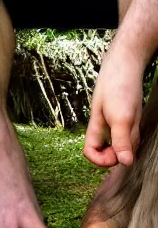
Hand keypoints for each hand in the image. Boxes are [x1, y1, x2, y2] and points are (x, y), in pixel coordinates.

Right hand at [84, 50, 142, 166]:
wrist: (126, 65)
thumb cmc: (118, 89)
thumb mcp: (121, 118)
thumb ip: (121, 141)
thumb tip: (125, 163)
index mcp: (95, 130)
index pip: (90, 153)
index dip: (100, 160)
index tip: (115, 156)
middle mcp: (104, 129)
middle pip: (109, 151)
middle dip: (120, 151)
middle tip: (129, 141)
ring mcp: (115, 124)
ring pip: (122, 143)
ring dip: (130, 142)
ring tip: (133, 125)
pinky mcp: (125, 118)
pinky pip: (130, 134)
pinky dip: (135, 134)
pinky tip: (136, 122)